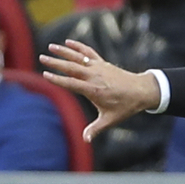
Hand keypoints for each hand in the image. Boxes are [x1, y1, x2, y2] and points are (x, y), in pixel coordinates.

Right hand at [39, 40, 161, 141]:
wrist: (142, 91)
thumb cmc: (126, 106)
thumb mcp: (110, 119)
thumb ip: (95, 129)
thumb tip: (85, 140)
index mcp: (93, 90)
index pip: (71, 83)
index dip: (58, 80)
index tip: (45, 75)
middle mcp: (94, 76)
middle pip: (71, 68)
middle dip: (56, 63)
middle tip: (42, 58)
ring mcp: (99, 68)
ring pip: (79, 57)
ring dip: (64, 51)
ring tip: (50, 46)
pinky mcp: (103, 63)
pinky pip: (89, 53)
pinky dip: (79, 47)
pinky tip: (68, 42)